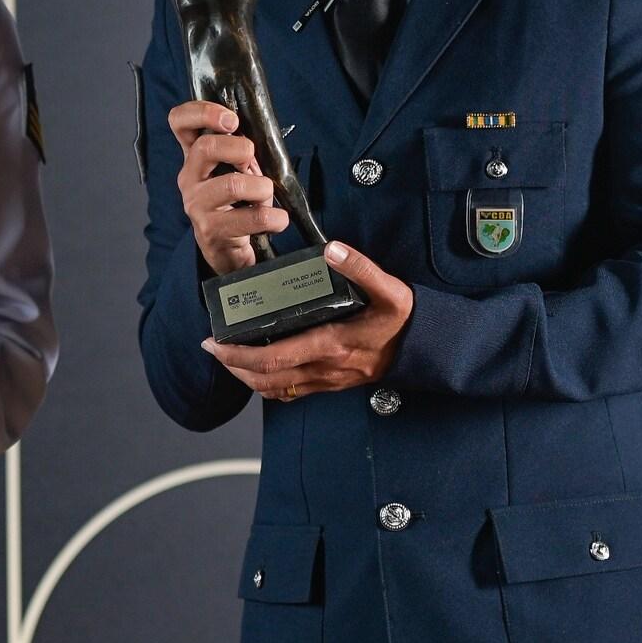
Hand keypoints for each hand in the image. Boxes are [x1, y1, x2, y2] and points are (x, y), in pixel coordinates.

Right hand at [168, 100, 288, 273]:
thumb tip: (261, 137)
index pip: (179, 122)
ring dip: (262, 188)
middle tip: (253, 161)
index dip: (202, 112)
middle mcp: (189, 178)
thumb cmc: (237, 203)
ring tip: (266, 196)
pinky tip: (277, 220)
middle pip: (206, 147)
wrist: (227, 250)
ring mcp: (196, 205)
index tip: (231, 120)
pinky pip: (251, 217)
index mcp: (194, 157)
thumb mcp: (237, 171)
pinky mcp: (211, 230)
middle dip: (241, 148)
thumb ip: (241, 152)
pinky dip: (274, 217)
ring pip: (232, 184)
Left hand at [200, 242, 411, 398]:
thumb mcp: (390, 289)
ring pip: (276, 390)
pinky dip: (269, 386)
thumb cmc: (407, 320)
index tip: (215, 341)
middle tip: (213, 347)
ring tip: (229, 357)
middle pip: (265, 379)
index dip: (238, 354)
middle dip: (233, 366)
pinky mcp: (332, 383)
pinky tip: (261, 371)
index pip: (272, 358)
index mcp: (330, 344)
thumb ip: (361, 267)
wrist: (429, 349)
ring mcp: (328, 380)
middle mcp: (325, 368)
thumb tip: (331, 249)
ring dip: (247, 377)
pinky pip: (293, 393)